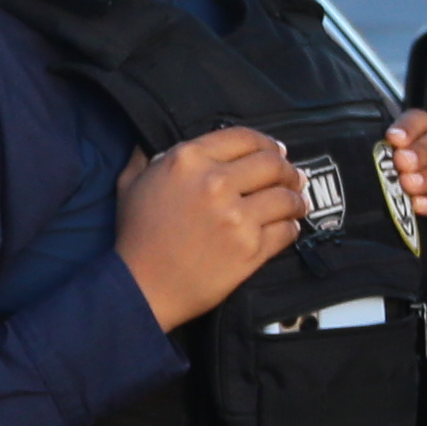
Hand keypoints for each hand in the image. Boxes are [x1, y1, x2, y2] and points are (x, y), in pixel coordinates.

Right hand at [114, 127, 307, 329]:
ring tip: (295, 204)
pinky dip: (291, 228)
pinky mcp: (251, 248)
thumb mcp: (130, 186)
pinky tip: (286, 228)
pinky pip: (287, 230)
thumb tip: (147, 144)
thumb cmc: (135, 237)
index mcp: (188, 160)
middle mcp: (215, 183)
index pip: (244, 137)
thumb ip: (145, 158)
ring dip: (296, 200)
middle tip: (292, 179)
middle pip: (273, 164)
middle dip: (288, 170)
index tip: (276, 153)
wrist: (140, 288)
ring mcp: (236, 216)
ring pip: (287, 197)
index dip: (266, 144)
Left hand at [384, 110, 426, 276]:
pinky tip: (421, 207)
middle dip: (422, 150)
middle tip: (400, 163)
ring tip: (408, 186)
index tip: (392, 138)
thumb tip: (357, 155)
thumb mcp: (385, 196)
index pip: (425, 124)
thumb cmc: (400, 229)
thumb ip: (380, 173)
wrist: (415, 270)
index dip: (411, 126)